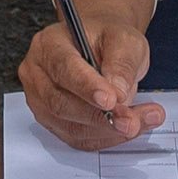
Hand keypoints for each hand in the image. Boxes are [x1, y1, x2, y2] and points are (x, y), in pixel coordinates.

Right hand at [19, 8, 159, 147]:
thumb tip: (118, 92)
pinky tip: (129, 129)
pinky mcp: (54, 123)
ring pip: (71, 127)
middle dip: (101, 117)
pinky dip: (106, 137)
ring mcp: (41, 102)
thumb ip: (122, 62)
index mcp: (49, 44)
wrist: (101, 48)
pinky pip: (79, 139)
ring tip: (139, 122)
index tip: (111, 99)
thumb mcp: (124, 39)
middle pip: (61, 104)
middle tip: (132, 120)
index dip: (87, 87)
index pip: (63, 68)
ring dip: (109, 131)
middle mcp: (38, 74)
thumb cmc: (107, 40)